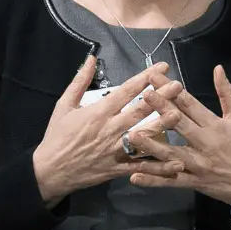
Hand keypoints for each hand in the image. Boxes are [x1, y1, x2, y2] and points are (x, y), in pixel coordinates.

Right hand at [32, 56, 185, 205]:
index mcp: (99, 112)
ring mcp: (115, 150)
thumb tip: (91, 58)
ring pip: (144, 137)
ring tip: (180, 115)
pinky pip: (141, 167)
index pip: (126, 91)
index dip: (145, 78)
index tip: (162, 68)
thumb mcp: (64, 105)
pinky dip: (159, 166)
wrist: (50, 171)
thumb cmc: (57, 135)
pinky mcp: (118, 169)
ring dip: (162, 125)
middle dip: (161, 97)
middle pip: (140, 111)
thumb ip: (79, 81)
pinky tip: (175, 162)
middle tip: (179, 85)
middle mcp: (110, 129)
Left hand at [127, 65, 230, 223]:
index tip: (155, 77)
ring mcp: (197, 165)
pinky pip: (171, 181)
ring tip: (132, 136)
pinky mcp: (193, 182)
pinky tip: (135, 176)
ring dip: (151, 146)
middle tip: (143, 96)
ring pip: (171, 155)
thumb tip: (218, 68)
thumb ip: (226, 93)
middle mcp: (204, 144)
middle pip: (179, 125)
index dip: (172, 90)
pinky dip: (153, 180)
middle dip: (160, 109)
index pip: (190, 104)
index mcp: (215, 126)